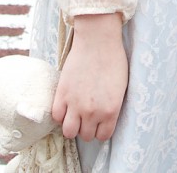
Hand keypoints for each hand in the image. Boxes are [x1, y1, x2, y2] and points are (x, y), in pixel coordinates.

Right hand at [52, 12, 127, 141]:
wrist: (98, 41)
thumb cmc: (113, 59)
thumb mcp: (120, 87)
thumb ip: (112, 107)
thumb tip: (105, 118)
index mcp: (111, 111)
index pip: (103, 136)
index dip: (100, 129)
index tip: (99, 122)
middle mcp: (93, 112)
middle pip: (86, 136)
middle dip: (87, 127)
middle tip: (86, 115)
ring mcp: (75, 105)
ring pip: (69, 132)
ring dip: (72, 125)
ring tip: (75, 114)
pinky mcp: (62, 94)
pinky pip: (56, 116)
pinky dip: (60, 113)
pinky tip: (65, 104)